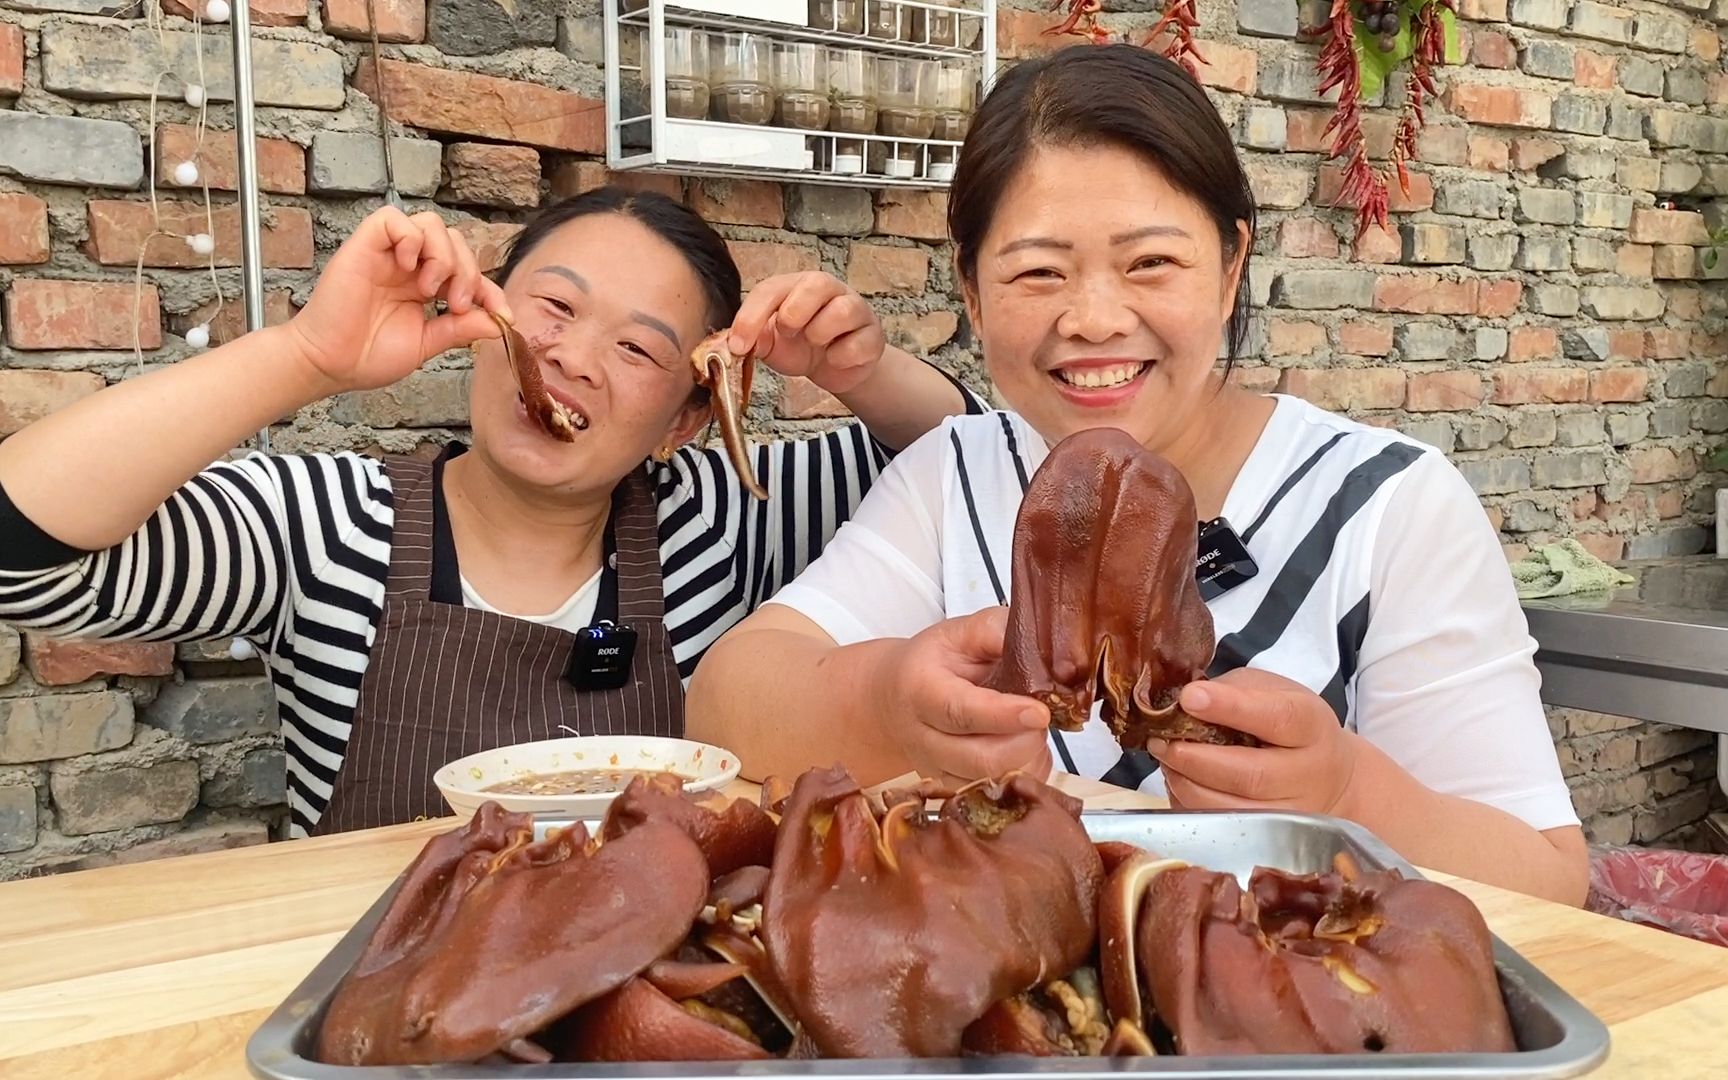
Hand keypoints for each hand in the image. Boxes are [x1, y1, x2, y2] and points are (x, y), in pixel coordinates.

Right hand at [285, 207, 511, 394]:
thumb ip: (460, 329)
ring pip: (431, 223)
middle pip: (455, 241)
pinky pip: (392, 219)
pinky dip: (410, 238)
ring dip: (443, 254)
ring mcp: (387, 254)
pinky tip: (407, 266)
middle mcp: (409, 266)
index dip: (490, 288)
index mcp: (425, 287)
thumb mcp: (426, 343)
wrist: (330, 364)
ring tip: (431, 289)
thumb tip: (498, 322)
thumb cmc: (368, 355)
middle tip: (457, 305)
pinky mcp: (364, 245)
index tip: (502, 314)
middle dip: (468, 272)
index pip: (468, 272)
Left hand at [726, 272, 885, 396]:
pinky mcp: (873, 335)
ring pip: (842, 311)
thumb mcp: (771, 343)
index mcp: (796, 286)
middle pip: (817, 283)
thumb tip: (735, 343)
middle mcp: (828, 290)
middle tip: (788, 333)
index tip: (739, 345)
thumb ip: (754, 338)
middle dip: (795, 313)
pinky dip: (841, 358)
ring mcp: (855, 309)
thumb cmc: (799, 346)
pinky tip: (835, 358)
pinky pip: (858, 344)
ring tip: (816, 345)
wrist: (834, 367)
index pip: (771, 289)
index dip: (752, 316)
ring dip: (820, 334)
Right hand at [870, 607, 1053, 788]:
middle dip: (1024, 743)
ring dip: (1026, 760)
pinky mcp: (953, 788)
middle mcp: (923, 738)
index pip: (960, 711)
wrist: (895, 697)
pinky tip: (1026, 748)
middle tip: (1042, 716)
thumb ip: (997, 632)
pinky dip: (1023, 774)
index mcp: (921, 691)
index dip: (1003, 716)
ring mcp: (936, 770)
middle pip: (978, 760)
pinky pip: (997, 794)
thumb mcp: (959, 632)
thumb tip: (1042, 644)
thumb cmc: (932, 663)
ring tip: (1031, 730)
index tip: (1040, 712)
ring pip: (990, 783)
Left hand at [1148, 668, 1360, 814]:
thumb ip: (1235, 690)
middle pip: (1249, 775)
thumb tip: (1186, 699)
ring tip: (1166, 758)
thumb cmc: (1288, 727)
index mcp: (1310, 726)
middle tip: (1160, 740)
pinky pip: (1217, 827)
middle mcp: (1306, 775)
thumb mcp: (1273, 692)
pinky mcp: (1267, 840)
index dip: (1231, 707)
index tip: (1190, 697)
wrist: (1327, 778)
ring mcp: (1289, 815)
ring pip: (1229, 809)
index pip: (1276, 718)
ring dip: (1186, 783)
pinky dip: (1188, 803)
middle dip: (1195, 758)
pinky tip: (1180, 780)